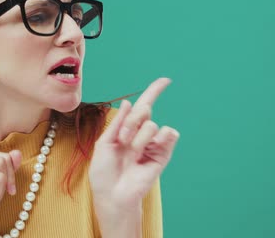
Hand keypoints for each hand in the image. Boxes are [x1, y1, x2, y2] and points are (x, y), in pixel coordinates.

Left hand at [89, 77, 179, 215]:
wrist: (112, 193)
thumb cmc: (104, 171)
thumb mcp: (104, 142)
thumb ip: (118, 122)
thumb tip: (130, 101)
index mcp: (127, 128)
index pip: (144, 106)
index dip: (154, 92)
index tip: (166, 81)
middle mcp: (141, 134)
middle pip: (144, 111)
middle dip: (130, 122)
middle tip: (122, 139)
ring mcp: (153, 144)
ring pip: (152, 125)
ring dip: (139, 136)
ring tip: (131, 151)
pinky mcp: (163, 154)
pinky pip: (169, 134)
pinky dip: (161, 137)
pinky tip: (150, 148)